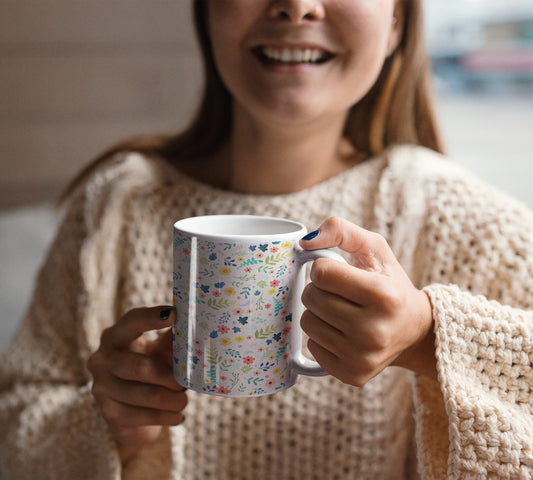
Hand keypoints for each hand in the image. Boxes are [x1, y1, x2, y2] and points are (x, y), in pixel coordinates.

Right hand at [87, 306, 186, 462]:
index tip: (175, 314)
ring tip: (184, 400)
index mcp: (115, 336)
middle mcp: (102, 360)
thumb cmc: (150, 369)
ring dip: (173, 400)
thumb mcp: (160, 350)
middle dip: (171, 377)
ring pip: (147, 395)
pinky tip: (178, 415)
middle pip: (142, 367)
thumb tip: (198, 324)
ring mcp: (102, 388)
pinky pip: (146, 416)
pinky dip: (168, 416)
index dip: (152, 318)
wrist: (131, 413)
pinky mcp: (110, 415)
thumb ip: (174, 338)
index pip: (132, 322)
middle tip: (186, 383)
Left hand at [299, 217, 435, 386]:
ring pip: (307, 322)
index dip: (325, 268)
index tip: (340, 272)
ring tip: (343, 311)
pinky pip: (311, 346)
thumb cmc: (389, 283)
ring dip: (319, 312)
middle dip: (320, 289)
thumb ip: (339, 230)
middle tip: (342, 293)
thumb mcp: (374, 248)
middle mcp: (374, 330)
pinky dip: (322, 336)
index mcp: (383, 296)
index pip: (321, 273)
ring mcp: (362, 357)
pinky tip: (343, 332)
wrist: (413, 330)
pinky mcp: (352, 375)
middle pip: (311, 298)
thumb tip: (304, 243)